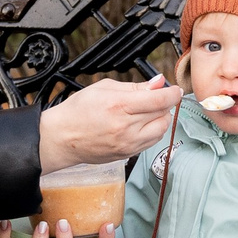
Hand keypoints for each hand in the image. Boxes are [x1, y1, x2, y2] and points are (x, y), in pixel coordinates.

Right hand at [39, 76, 179, 170]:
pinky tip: (140, 125)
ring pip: (161, 130)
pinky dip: (152, 132)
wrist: (62, 138)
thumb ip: (135, 86)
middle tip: (155, 98)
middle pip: (164, 115)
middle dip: (164, 104)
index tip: (175, 89)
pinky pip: (152, 142)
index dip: (172, 93)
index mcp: (120, 106)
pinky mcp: (128, 154)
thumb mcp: (104, 88)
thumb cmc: (78, 111)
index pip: (159, 100)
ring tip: (145, 112)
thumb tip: (158, 82)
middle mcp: (126, 127)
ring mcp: (128, 144)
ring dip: (160, 119)